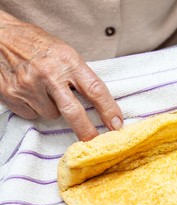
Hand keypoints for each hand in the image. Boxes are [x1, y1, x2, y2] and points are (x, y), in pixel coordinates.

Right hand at [0, 11, 122, 140]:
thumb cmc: (35, 43)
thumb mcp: (64, 52)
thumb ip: (78, 74)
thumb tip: (96, 101)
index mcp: (67, 60)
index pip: (95, 89)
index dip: (109, 110)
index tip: (117, 124)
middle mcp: (49, 74)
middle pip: (74, 112)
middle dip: (86, 130)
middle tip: (94, 141)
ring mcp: (28, 86)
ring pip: (52, 115)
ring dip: (53, 108)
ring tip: (45, 89)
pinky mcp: (12, 96)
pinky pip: (33, 114)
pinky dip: (35, 108)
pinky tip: (30, 92)